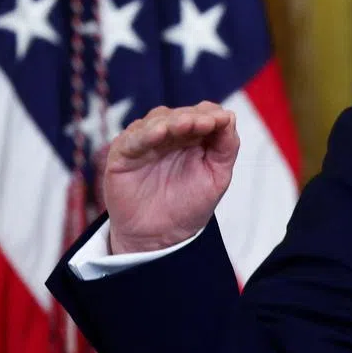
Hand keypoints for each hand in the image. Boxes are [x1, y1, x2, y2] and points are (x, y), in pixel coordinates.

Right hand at [104, 102, 239, 254]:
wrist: (161, 237)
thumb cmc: (189, 205)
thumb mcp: (217, 177)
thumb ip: (226, 147)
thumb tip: (229, 115)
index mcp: (193, 138)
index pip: (203, 115)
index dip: (212, 115)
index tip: (223, 120)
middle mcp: (168, 136)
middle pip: (180, 115)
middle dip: (194, 117)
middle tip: (206, 122)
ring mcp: (145, 143)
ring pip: (156, 121)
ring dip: (172, 121)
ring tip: (185, 125)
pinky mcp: (122, 154)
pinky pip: (132, 140)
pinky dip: (145, 135)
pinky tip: (159, 133)